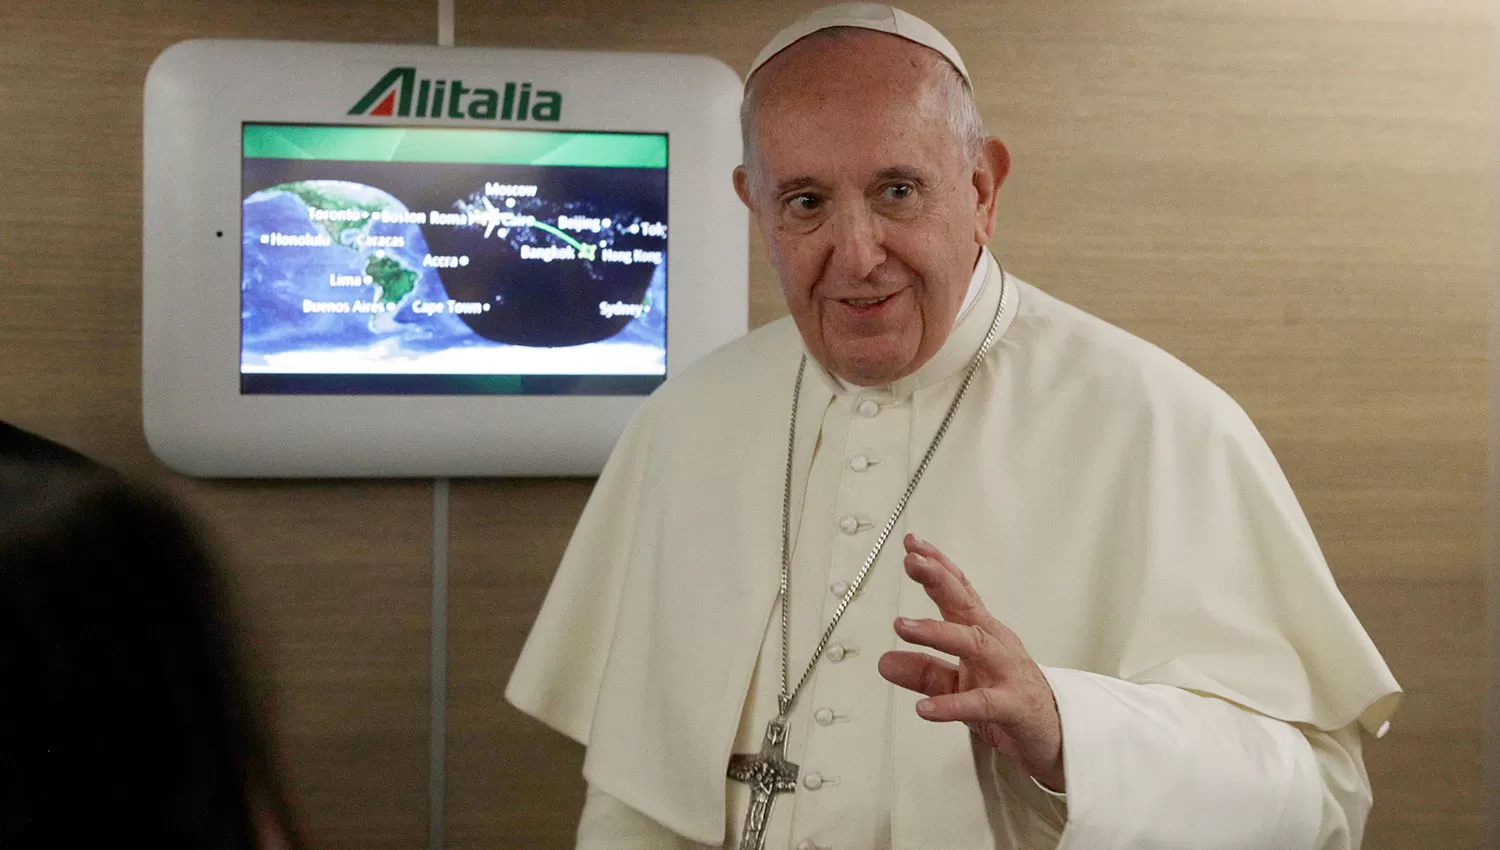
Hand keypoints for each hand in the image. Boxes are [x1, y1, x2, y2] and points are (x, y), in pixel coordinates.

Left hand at [877, 534, 1065, 791]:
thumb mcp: (958, 684)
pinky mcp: (1011, 706)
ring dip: (937, 633)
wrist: (1054, 734)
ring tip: (902, 626)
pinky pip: (980, 703)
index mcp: (982, 632)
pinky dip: (952, 705)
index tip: (913, 544)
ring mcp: (1005, 672)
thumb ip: (923, 671)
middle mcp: (994, 644)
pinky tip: (924, 708)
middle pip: (965, 606)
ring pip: (973, 645)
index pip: (959, 592)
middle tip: (913, 562)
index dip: (938, 566)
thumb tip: (884, 662)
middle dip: (938, 580)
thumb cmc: (1007, 699)